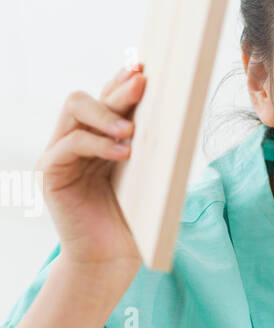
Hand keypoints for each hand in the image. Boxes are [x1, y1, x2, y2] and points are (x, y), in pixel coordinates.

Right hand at [36, 65, 147, 271]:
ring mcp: (59, 155)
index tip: (145, 66)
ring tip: (132, 131)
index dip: (122, 81)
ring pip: (74, 109)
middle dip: (118, 89)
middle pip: (89, 97)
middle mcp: (74, 140)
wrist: (111, 262)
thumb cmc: (133, 222)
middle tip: (142, 82)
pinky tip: (123, 153)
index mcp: (97, 138)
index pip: (105, 98)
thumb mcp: (147, 176)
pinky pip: (69, 143)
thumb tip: (169, 108)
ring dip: (106, 114)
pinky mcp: (51, 173)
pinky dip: (97, 143)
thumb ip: (149, 144)